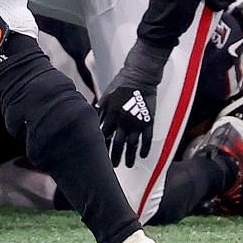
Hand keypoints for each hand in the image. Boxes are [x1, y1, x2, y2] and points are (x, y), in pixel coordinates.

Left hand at [97, 40, 167, 167]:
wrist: (140, 75)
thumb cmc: (120, 84)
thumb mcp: (106, 96)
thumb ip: (100, 111)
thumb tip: (93, 124)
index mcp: (111, 114)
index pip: (104, 136)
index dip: (102, 148)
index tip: (100, 157)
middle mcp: (123, 120)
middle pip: (117, 144)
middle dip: (115, 157)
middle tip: (113, 167)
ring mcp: (136, 121)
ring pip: (132, 145)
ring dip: (130, 157)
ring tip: (129, 165)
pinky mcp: (148, 120)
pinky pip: (147, 138)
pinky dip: (145, 148)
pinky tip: (143, 156)